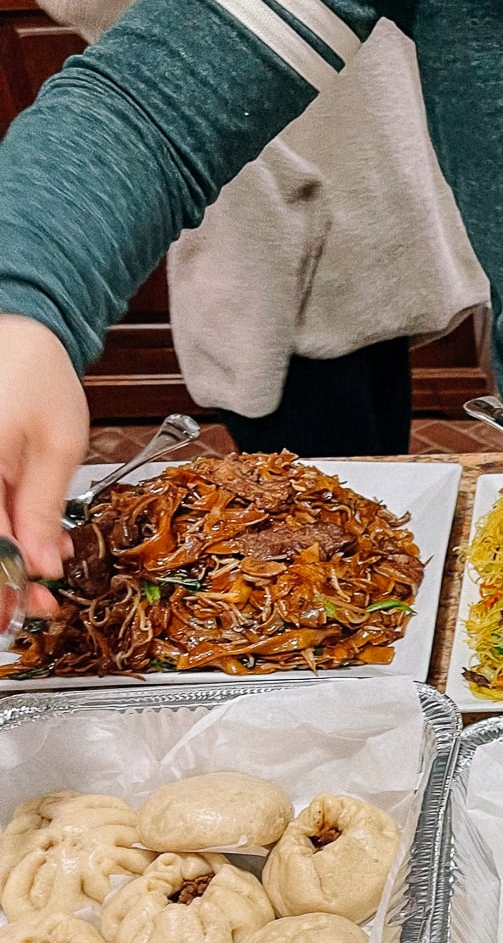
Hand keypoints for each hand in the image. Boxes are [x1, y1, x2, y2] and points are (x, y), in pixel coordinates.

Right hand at [0, 315, 87, 615]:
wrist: (16, 334)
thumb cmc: (37, 376)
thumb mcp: (57, 447)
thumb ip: (43, 509)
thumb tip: (42, 566)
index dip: (6, 582)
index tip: (30, 608)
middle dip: (0, 579)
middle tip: (31, 605)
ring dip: (1, 557)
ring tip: (36, 573)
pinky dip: (1, 531)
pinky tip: (26, 541)